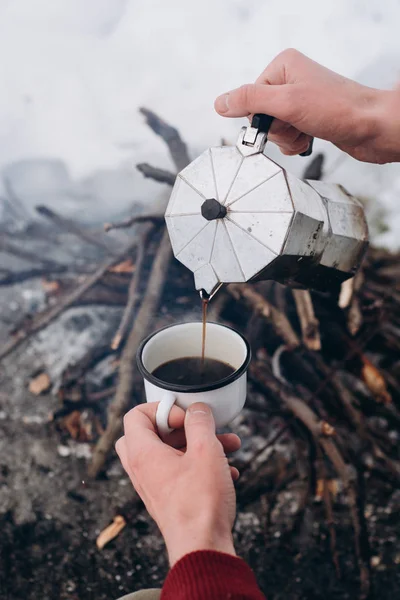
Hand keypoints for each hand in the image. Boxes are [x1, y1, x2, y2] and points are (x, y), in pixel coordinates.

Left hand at [116, 402, 239, 565]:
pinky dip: (201, 465)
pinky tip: (229, 471)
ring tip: (229, 445)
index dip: (162, 408)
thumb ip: (200, 422)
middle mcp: (143, 469)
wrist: (202, 549)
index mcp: (143, 453)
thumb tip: (197, 409)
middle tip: (198, 427)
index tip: (186, 415)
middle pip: (149, 434)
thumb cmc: (200, 503)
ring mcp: (154, 486)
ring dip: (198, 445)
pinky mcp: (169, 499)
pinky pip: (180, 472)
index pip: (135, 415)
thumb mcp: (205, 450)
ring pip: (170, 453)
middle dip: (180, 426)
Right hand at [215, 48, 399, 163]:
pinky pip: (286, 136)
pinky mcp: (308, 118)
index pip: (250, 98)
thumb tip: (220, 103)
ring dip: (286, 139)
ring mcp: (299, 100)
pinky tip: (308, 139)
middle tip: (296, 126)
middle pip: (261, 115)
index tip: (281, 119)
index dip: (262, 116)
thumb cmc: (338, 109)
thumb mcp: (287, 103)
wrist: (371, 127)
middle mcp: (291, 80)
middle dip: (276, 129)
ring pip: (273, 128)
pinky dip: (293, 143)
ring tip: (305, 133)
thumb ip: (250, 101)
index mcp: (283, 66)